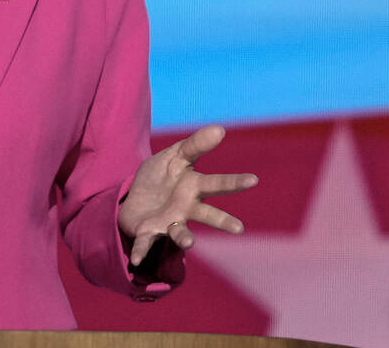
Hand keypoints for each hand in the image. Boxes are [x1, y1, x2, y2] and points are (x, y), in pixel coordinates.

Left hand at [118, 125, 256, 264]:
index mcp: (194, 186)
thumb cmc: (162, 177)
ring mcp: (169, 222)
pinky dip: (142, 251)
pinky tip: (137, 261)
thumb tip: (220, 128)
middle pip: (207, 214)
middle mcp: (186, 208)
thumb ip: (195, 144)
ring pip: (181, 233)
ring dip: (185, 238)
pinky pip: (146, 242)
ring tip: (189, 243)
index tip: (253, 179)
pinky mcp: (150, 232)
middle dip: (222, 221)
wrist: (134, 198)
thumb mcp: (174, 155)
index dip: (234, 181)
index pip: (217, 183)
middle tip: (238, 228)